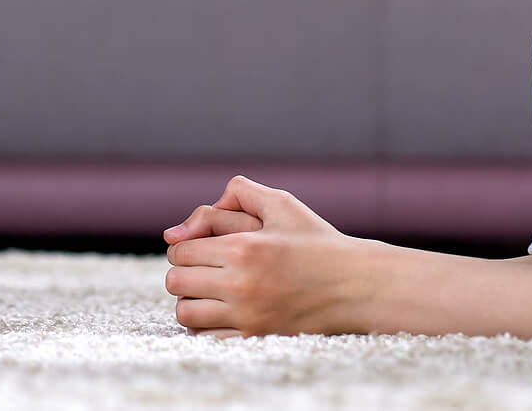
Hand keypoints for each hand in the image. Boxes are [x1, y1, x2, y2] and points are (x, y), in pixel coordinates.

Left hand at [162, 176, 375, 337]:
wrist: (355, 285)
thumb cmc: (317, 240)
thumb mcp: (282, 204)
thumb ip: (239, 193)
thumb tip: (187, 221)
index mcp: (243, 248)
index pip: (181, 251)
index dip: (184, 247)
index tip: (200, 248)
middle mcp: (241, 284)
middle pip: (176, 282)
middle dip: (184, 272)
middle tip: (202, 269)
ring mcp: (247, 316)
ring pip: (185, 312)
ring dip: (190, 300)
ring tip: (208, 292)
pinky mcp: (255, 338)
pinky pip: (205, 337)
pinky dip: (204, 325)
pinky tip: (219, 313)